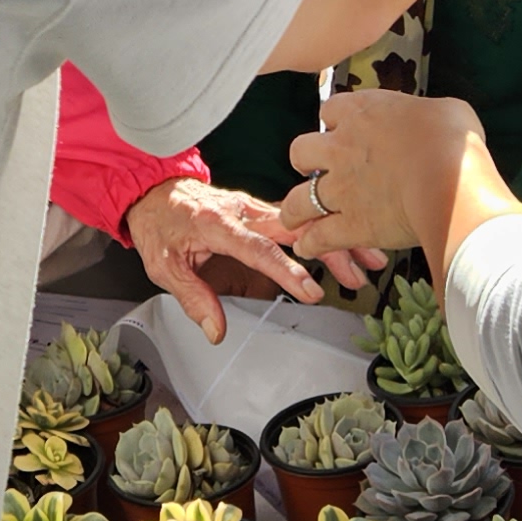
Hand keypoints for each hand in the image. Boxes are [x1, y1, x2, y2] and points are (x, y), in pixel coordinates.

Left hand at [125, 178, 372, 338]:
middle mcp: (242, 211)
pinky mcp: (261, 210)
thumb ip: (193, 298)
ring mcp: (254, 208)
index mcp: (217, 223)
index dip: (287, 270)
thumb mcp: (163, 265)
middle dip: (331, 249)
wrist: (153, 188)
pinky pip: (298, 219)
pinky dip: (325, 230)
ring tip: (368, 262)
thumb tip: (216, 332)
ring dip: (336, 239)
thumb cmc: (159, 223)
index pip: (258, 248)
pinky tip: (347, 246)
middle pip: (295, 228)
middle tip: (359, 275)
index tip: (311, 292)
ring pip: (303, 220)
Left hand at [280, 90, 489, 262]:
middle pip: (300, 151)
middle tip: (313, 170)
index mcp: (363, 112)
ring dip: (294, 210)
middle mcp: (342, 147)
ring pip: (297, 199)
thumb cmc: (454, 143)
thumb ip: (427, 116)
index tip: (342, 130)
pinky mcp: (351, 225)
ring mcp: (342, 188)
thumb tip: (437, 121)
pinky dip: (311, 244)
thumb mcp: (446, 111)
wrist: (451, 183)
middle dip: (304, 162)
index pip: (331, 109)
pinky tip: (309, 248)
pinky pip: (318, 237)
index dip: (335, 121)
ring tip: (295, 217)